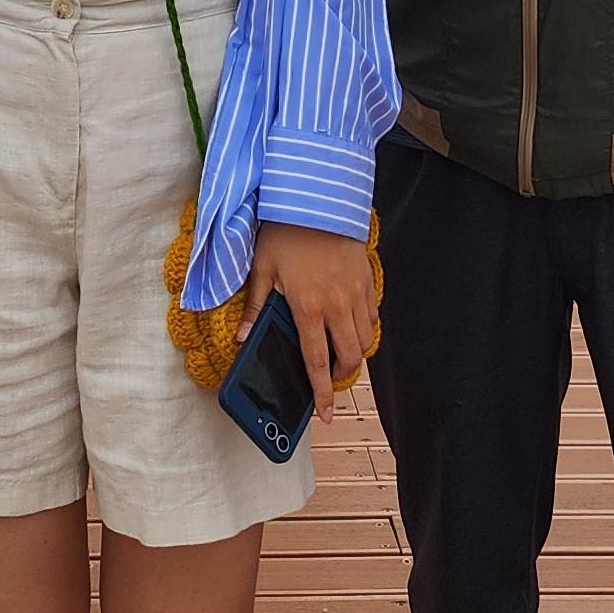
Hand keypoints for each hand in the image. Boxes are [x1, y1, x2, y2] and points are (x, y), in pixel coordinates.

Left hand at [242, 221, 378, 423]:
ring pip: (365, 339)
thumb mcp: (261, 268)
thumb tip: (241, 339)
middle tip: (328, 378)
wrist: (318, 198)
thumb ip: (255, 308)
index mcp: (307, 307)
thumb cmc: (285, 232)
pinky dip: (364, 328)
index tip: (326, 414)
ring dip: (353, 352)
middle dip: (340, 375)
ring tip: (338, 352)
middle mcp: (336, 305)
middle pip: (350, 357)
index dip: (322, 392)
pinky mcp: (367, 279)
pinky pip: (372, 316)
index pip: (317, 361)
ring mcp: (356, 292)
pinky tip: (349, 323)